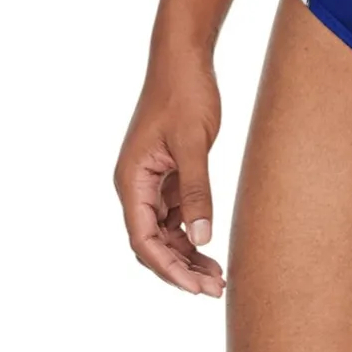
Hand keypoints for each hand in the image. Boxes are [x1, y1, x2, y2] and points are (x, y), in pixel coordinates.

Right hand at [114, 50, 224, 296]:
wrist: (184, 61)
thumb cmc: (185, 95)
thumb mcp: (193, 143)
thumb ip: (198, 190)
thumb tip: (201, 238)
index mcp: (131, 181)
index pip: (143, 239)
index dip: (169, 268)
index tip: (197, 287)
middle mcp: (136, 186)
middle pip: (153, 243)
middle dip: (181, 269)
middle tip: (217, 289)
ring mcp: (153, 183)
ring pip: (166, 233)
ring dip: (188, 256)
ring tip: (220, 279)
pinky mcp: (170, 176)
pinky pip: (178, 216)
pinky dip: (193, 235)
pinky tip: (215, 251)